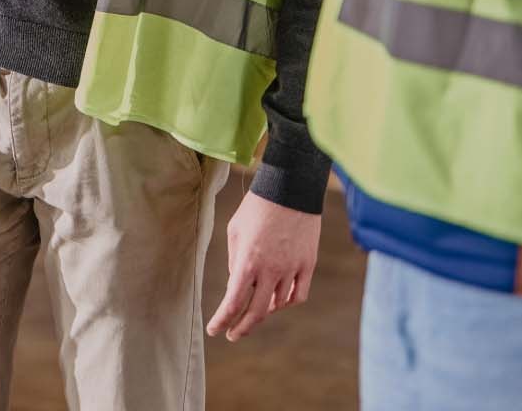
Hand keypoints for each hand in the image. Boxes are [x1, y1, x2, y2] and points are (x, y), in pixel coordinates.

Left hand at [207, 191, 320, 341]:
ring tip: (255, 308)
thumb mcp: (235, 229)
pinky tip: (279, 301)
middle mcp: (270, 270)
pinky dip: (287, 302)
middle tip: (232, 334)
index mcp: (247, 261)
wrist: (291, 186)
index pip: (233, 303)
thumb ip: (234, 260)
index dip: (222, 320)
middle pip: (255, 313)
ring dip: (264, 311)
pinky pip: (298, 295)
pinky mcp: (307, 264)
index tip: (215, 329)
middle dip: (241, 328)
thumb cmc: (257, 206)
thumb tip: (237, 284)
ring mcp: (291, 268)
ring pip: (277, 305)